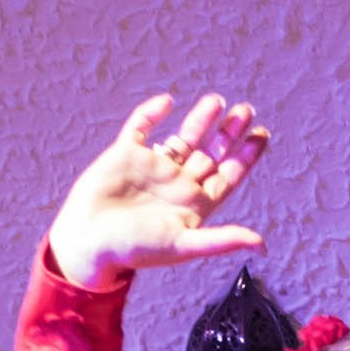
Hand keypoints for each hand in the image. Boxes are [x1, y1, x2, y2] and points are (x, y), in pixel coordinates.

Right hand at [47, 91, 270, 289]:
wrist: (88, 242)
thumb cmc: (135, 250)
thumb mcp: (183, 244)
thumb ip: (222, 240)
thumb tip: (261, 246)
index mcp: (196, 203)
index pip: (229, 175)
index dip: (246, 155)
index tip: (261, 133)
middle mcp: (178, 183)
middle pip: (211, 152)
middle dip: (228, 132)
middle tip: (246, 110)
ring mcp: (152, 167)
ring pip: (183, 138)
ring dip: (200, 120)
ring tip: (217, 100)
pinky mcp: (124, 155)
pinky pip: (140, 128)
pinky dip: (151, 114)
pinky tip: (167, 102)